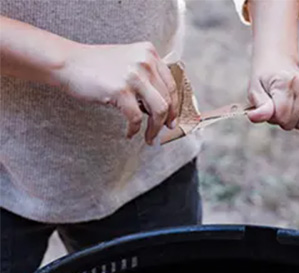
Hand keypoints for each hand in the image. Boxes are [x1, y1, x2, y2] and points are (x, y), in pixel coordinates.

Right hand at [58, 42, 177, 143]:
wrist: (67, 63)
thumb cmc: (96, 68)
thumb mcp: (128, 63)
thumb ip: (147, 77)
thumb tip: (163, 109)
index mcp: (149, 53)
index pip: (171, 85)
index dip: (175, 107)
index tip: (172, 120)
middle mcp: (145, 61)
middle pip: (167, 100)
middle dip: (166, 121)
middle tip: (160, 133)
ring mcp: (134, 75)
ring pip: (158, 111)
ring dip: (155, 129)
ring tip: (149, 138)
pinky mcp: (121, 90)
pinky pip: (136, 118)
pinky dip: (134, 130)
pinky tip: (129, 133)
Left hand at [247, 57, 298, 130]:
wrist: (278, 62)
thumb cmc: (265, 80)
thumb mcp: (255, 91)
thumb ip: (259, 107)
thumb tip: (254, 117)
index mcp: (285, 82)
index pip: (282, 115)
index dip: (273, 118)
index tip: (269, 107)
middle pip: (293, 121)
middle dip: (282, 120)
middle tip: (278, 105)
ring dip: (294, 120)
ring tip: (288, 106)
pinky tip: (298, 106)